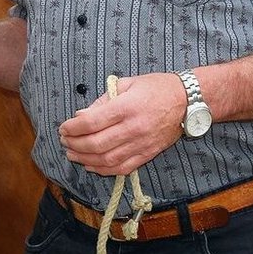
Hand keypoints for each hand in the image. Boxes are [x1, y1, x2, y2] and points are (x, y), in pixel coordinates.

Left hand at [58, 73, 186, 175]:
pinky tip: (91, 166)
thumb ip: (103, 99)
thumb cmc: (157, 88)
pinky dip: (104, 170)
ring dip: (85, 159)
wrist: (188, 101)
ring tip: (72, 154)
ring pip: (107, 159)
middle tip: (64, 141)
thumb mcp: (127, 83)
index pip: (91, 122)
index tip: (63, 127)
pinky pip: (122, 168)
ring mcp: (141, 144)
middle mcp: (133, 128)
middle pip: (96, 143)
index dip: (73, 127)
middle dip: (75, 144)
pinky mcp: (147, 154)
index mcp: (127, 107)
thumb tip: (81, 115)